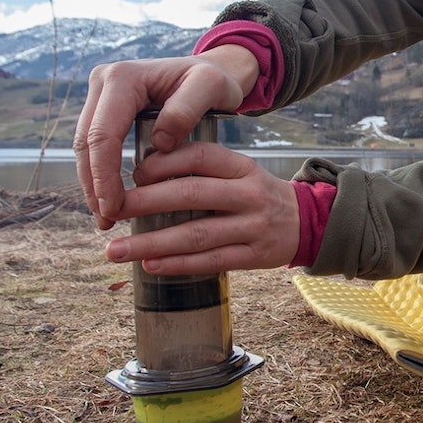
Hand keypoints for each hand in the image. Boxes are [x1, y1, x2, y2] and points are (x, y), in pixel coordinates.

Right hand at [74, 45, 259, 228]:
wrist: (213, 71)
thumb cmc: (214, 80)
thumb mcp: (211, 88)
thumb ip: (186, 111)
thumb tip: (159, 143)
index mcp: (123, 78)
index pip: (103, 134)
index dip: (104, 175)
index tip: (114, 207)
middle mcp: (104, 81)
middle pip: (86, 142)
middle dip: (93, 185)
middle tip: (106, 220)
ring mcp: (101, 94)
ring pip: (85, 147)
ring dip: (92, 183)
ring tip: (106, 217)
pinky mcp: (105, 108)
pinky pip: (96, 145)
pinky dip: (100, 173)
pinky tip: (110, 198)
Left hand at [104, 142, 300, 273]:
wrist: (309, 222)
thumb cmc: (259, 195)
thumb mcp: (240, 172)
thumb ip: (203, 170)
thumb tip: (142, 176)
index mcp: (242, 167)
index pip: (199, 157)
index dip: (163, 163)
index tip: (132, 175)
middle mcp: (249, 194)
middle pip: (192, 194)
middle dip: (145, 203)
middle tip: (113, 211)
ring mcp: (254, 226)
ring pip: (197, 234)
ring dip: (152, 243)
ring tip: (117, 249)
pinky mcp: (255, 256)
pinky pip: (212, 261)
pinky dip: (178, 264)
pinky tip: (151, 265)